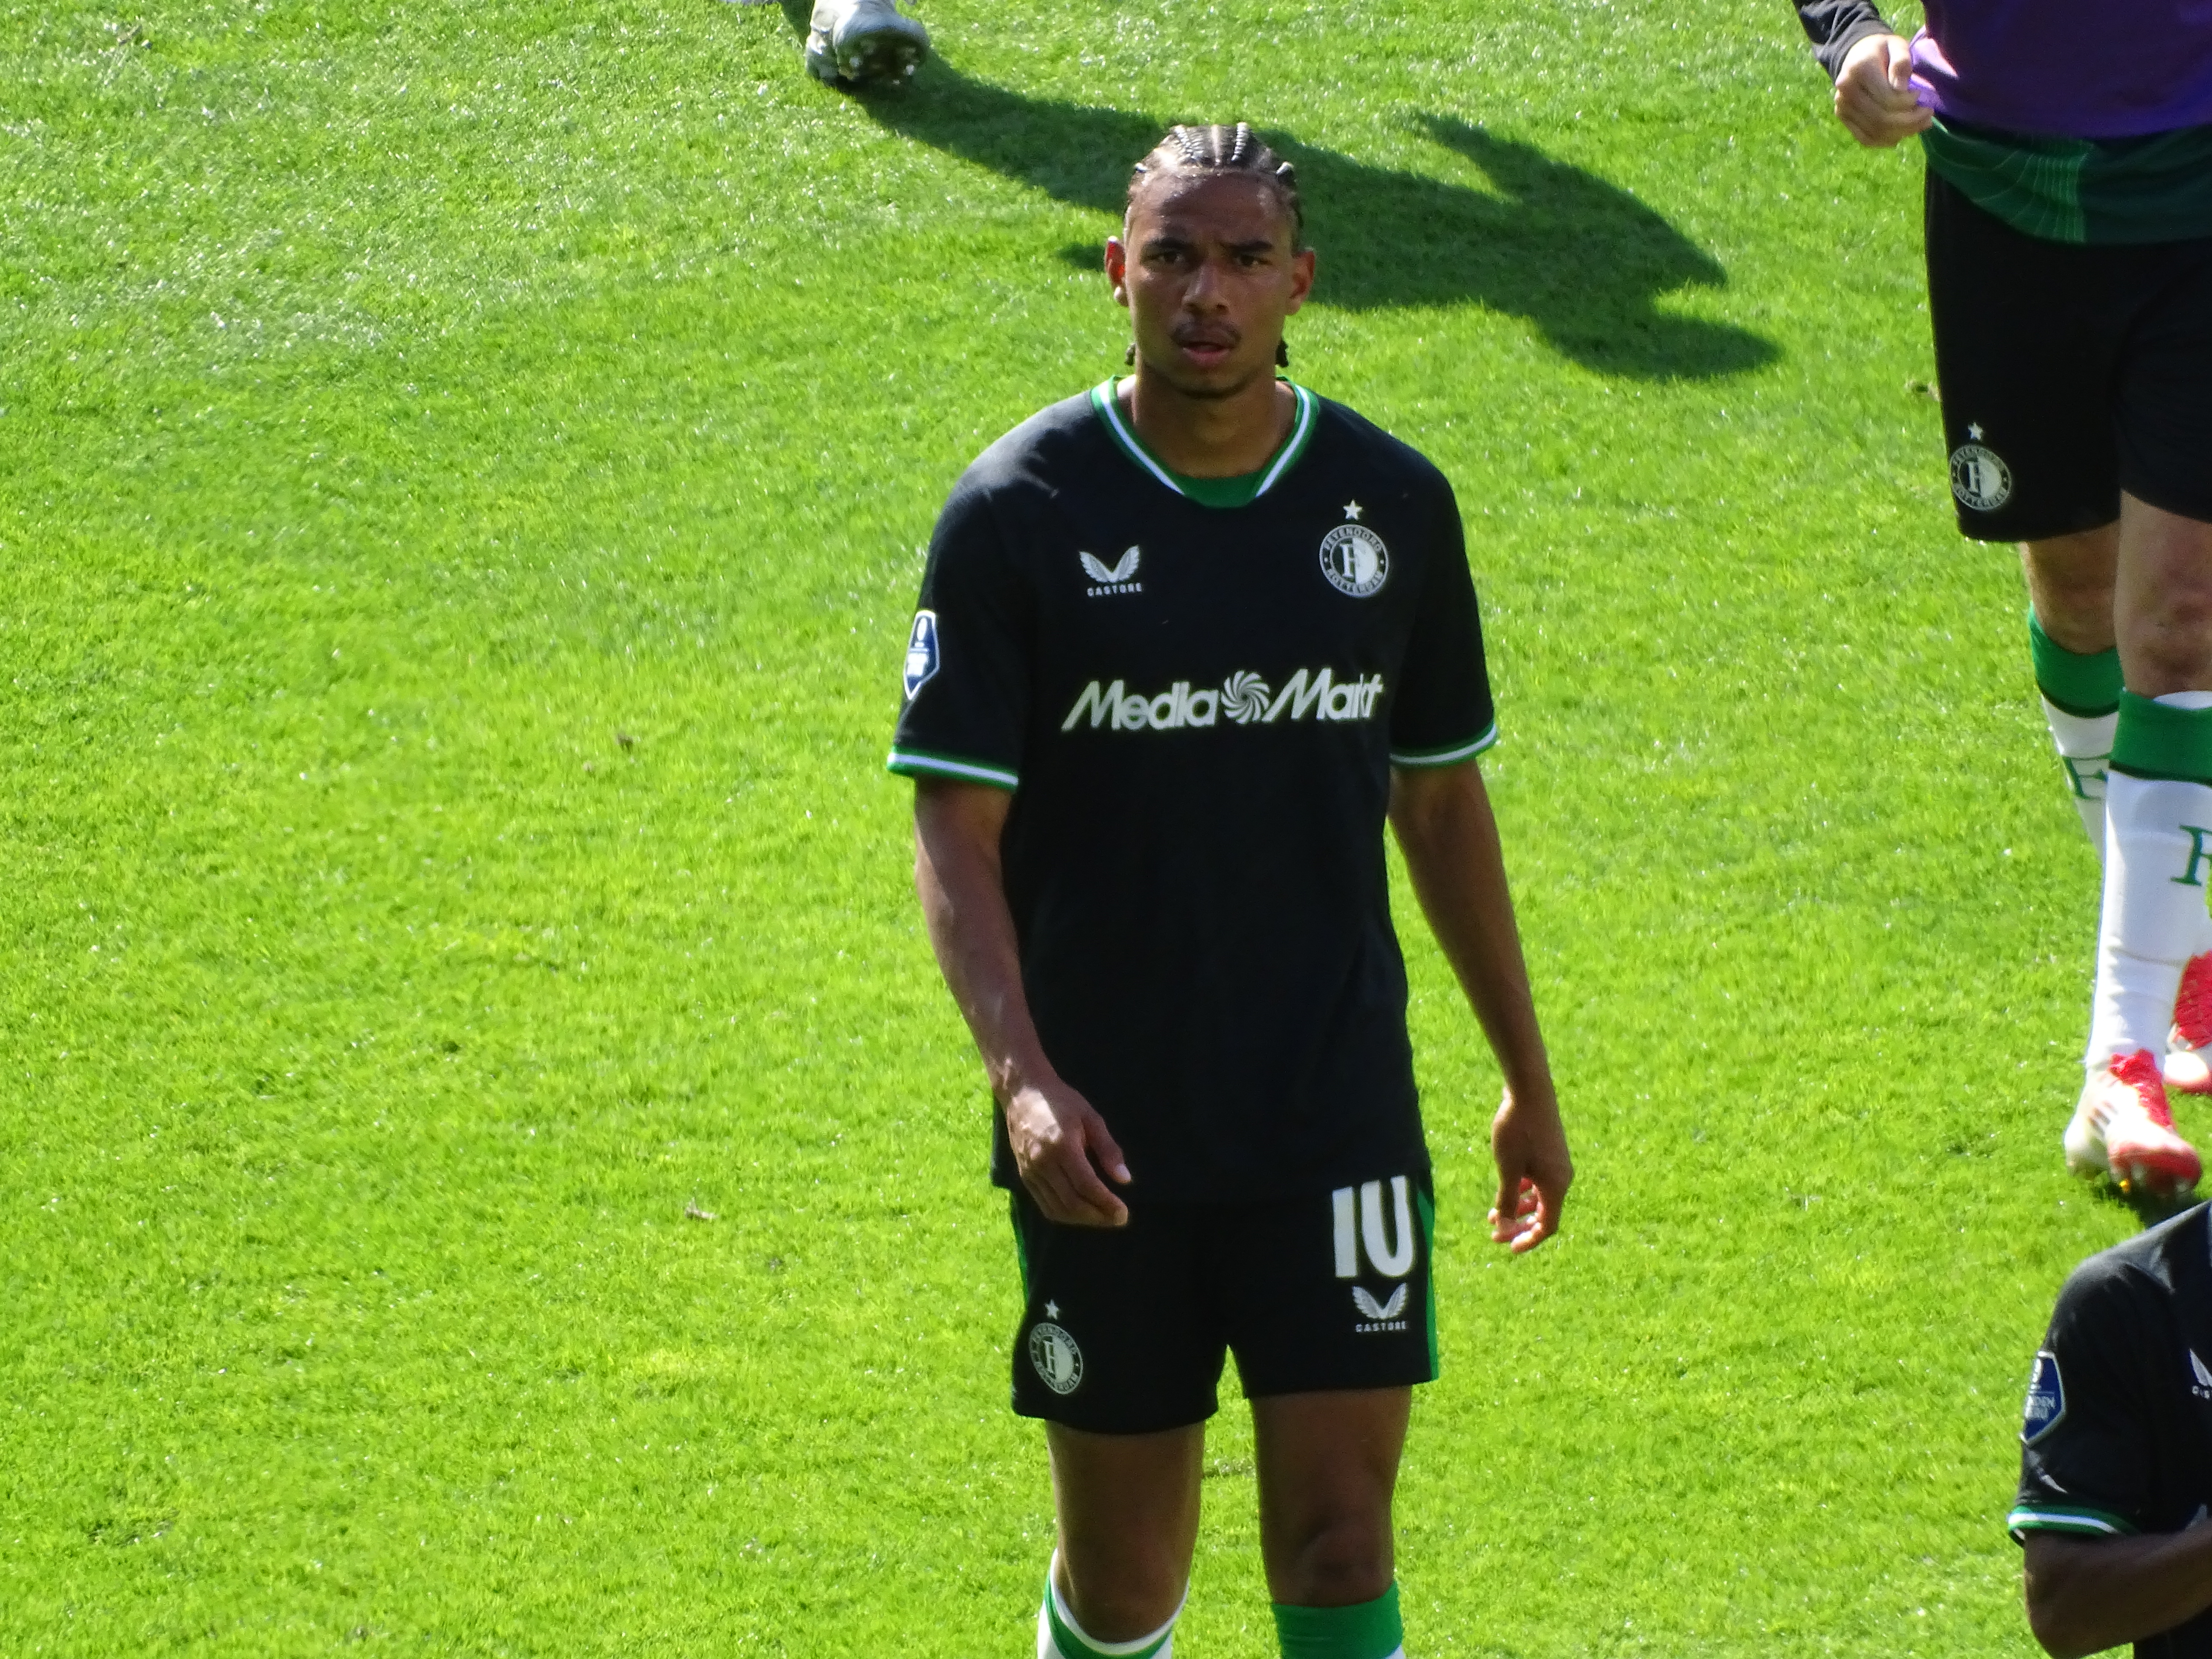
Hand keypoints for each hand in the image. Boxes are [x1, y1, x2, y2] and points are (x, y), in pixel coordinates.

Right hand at [1004, 1076, 1131, 1226]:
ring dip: (1082, 1220)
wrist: (1023, 1094)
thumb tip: (1125, 1180)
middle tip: (1118, 1219)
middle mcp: (1043, 1163)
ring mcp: (1030, 1172)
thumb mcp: (1091, 1118)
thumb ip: (1108, 1149)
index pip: (1086, 1186)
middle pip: (1071, 1202)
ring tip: (1102, 1218)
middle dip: (1097, 1216)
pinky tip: (1080, 1213)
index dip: (1106, 1203)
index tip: (1123, 1213)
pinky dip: (1064, 1215)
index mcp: (1062, 1146)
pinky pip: (1044, 1204)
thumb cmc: (1063, 1102)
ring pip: (1057, 1208)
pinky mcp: (1024, 1176)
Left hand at [1488, 1083, 1570, 1252]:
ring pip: (1538, 1196)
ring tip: (1492, 1213)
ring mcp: (1556, 1163)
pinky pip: (1538, 1180)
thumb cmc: (1517, 1130)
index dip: (1529, 1240)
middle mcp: (1561, 1177)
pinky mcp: (1549, 1151)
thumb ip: (1506, 1200)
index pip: (1547, 1226)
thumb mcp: (1507, 1169)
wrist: (1529, 1091)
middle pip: (1542, 1213)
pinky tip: (1504, 1188)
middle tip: (1494, 1233)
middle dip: (1518, 1225)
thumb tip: (1503, 1227)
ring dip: (1517, 1207)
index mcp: (1556, 1186)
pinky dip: (1522, 1189)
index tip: (1509, 1248)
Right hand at [1833, 33, 1931, 147]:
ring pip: (1875, 131)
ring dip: (1902, 132)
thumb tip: (1901, 88)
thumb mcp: (1897, 45)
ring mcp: (1842, 107)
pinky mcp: (1843, 117)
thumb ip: (1901, 62)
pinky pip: (1865, 138)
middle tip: (1928, 115)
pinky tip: (1901, 135)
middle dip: (1909, 121)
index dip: (1908, 102)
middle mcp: (1845, 91)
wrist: (1856, 54)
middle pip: (1880, 118)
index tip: (1920, 95)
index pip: (1886, 98)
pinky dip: (1885, 141)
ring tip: (1920, 124)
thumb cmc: (1882, 50)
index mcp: (1859, 70)